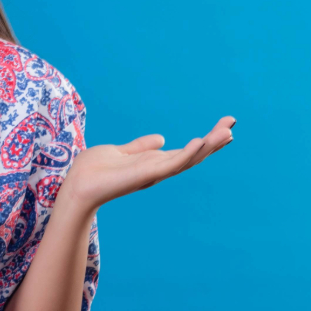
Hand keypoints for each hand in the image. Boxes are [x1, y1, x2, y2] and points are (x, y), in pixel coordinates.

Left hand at [62, 116, 235, 210]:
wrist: (77, 186)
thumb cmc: (93, 171)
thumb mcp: (120, 151)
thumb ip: (140, 146)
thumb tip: (161, 138)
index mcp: (154, 163)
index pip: (186, 151)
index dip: (206, 140)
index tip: (225, 126)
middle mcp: (158, 170)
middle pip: (194, 155)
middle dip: (214, 141)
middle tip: (232, 123)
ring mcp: (154, 173)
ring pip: (189, 160)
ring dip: (209, 146)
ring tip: (227, 132)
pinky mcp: (146, 175)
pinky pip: (172, 164)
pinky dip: (187, 153)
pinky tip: (200, 141)